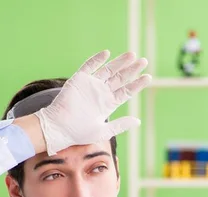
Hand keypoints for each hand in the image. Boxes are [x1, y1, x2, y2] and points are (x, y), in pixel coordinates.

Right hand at [35, 50, 150, 154]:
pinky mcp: (79, 79)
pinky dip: (97, 59)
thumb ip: (120, 125)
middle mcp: (101, 93)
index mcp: (108, 104)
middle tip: (144, 61)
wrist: (59, 128)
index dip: (137, 84)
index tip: (148, 77)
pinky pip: (89, 66)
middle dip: (132, 70)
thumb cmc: (79, 132)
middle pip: (120, 78)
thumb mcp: (104, 131)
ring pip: (108, 70)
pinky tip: (107, 53)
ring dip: (119, 62)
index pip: (126, 91)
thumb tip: (138, 121)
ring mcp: (90, 85)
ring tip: (132, 55)